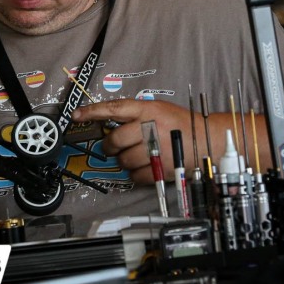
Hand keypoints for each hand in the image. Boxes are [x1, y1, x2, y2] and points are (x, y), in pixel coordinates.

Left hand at [72, 99, 191, 182]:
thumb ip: (136, 115)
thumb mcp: (158, 109)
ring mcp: (156, 148)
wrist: (207, 139)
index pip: (114, 108)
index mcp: (148, 110)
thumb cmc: (180, 124)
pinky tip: (146, 166)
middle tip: (113, 147)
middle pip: (115, 139)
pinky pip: (136, 176)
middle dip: (110, 146)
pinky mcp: (162, 168)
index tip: (76, 115)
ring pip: (124, 160)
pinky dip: (136, 174)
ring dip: (125, 161)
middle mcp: (150, 127)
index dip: (92, 111)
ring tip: (138, 155)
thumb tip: (110, 125)